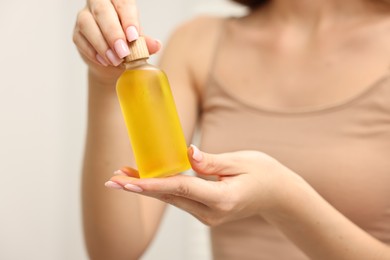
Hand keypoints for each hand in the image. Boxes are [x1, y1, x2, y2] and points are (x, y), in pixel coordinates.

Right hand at [73, 0, 161, 81]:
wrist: (113, 63)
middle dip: (113, 32)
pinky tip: (105, 61)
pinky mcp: (77, 33)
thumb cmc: (128, 46)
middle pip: (102, 10)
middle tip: (123, 52)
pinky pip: (81, 39)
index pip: (123, 3)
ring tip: (115, 61)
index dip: (128, 19)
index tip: (133, 37)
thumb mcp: (139, 45)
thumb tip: (156, 45)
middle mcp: (99, 4)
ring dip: (102, 44)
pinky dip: (93, 52)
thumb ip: (145, 43)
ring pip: (87, 24)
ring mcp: (85, 17)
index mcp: (119, 2)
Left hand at [105, 145, 304, 225]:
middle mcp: (212, 212)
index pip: (180, 188)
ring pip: (171, 200)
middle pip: (169, 198)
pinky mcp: (206, 212)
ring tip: (121, 177)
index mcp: (222, 198)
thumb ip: (212, 161)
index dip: (152, 184)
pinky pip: (179, 200)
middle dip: (139, 188)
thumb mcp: (242, 161)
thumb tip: (188, 154)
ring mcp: (208, 216)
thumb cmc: (264, 173)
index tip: (128, 181)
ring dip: (146, 189)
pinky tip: (145, 182)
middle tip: (112, 179)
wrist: (278, 195)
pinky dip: (161, 190)